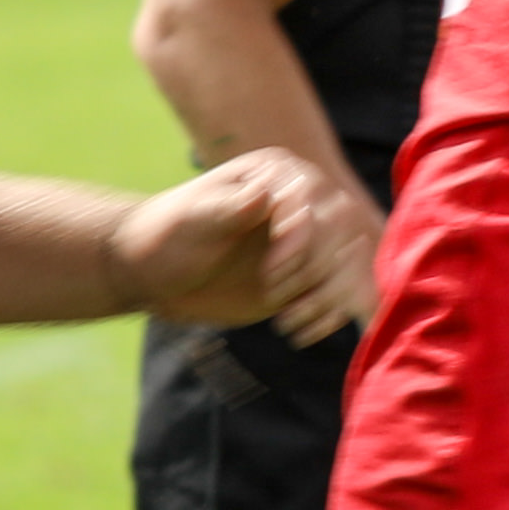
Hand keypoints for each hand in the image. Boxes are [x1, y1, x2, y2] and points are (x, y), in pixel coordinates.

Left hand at [110, 150, 357, 330]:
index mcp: (277, 176)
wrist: (154, 275)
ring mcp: (314, 237)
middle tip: (273, 296)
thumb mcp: (189, 223)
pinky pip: (348, 290)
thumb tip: (263, 195)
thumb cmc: (162, 240)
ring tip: (288, 323)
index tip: (270, 274)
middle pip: (346, 233)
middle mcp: (305, 200)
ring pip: (355, 264)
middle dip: (318, 271)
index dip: (303, 241)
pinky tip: (300, 333)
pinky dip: (334, 315)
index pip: (318, 203)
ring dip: (331, 298)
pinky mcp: (314, 271)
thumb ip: (226, 209)